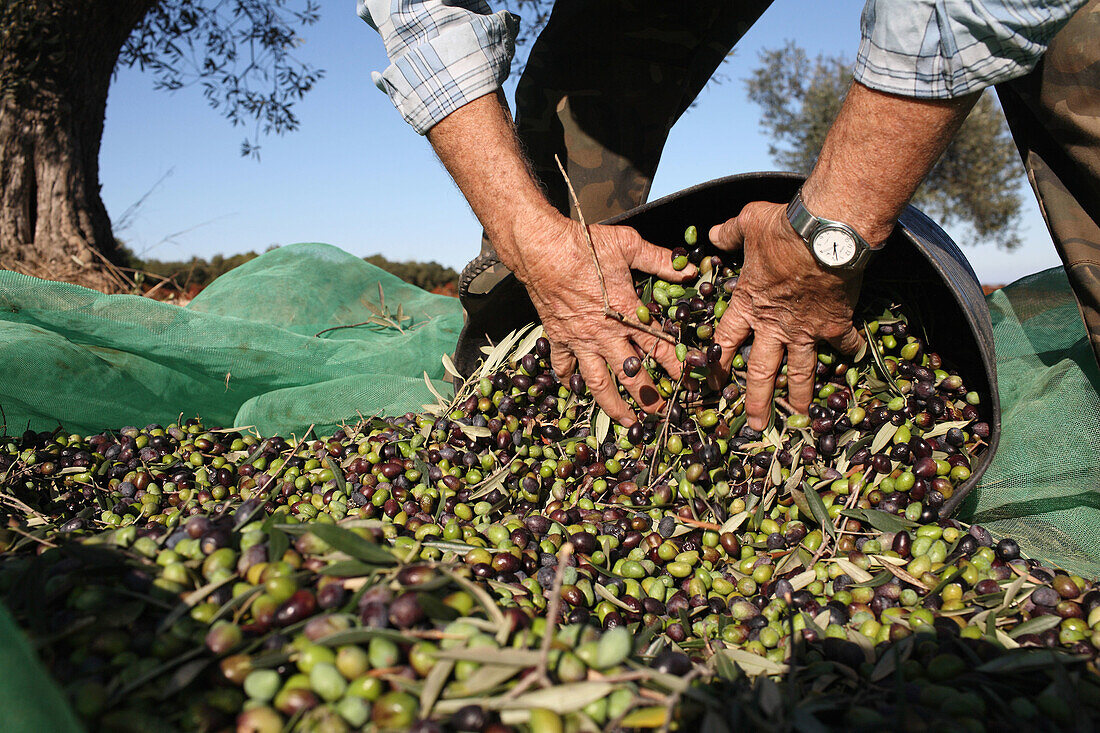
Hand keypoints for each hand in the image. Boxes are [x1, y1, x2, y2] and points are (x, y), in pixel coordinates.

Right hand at [511, 210, 696, 424]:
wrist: (542, 250)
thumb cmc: (585, 246)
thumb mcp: (629, 246)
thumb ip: (660, 261)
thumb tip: (689, 269)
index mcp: (626, 314)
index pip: (659, 347)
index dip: (676, 366)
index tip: (689, 381)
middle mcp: (605, 335)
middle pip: (631, 374)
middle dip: (648, 396)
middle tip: (661, 412)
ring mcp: (580, 341)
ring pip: (598, 383)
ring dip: (613, 405)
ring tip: (627, 421)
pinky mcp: (557, 338)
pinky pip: (563, 365)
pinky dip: (569, 379)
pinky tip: (574, 388)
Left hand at [710, 202, 863, 429]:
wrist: (826, 235)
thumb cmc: (782, 230)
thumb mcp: (748, 224)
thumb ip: (729, 233)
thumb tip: (712, 234)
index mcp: (748, 305)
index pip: (726, 341)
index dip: (718, 364)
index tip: (713, 384)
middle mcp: (774, 325)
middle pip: (761, 371)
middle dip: (757, 400)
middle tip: (756, 425)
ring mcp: (806, 329)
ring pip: (800, 371)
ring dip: (800, 397)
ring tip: (801, 419)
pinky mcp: (835, 324)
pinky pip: (844, 344)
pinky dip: (850, 353)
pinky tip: (855, 362)